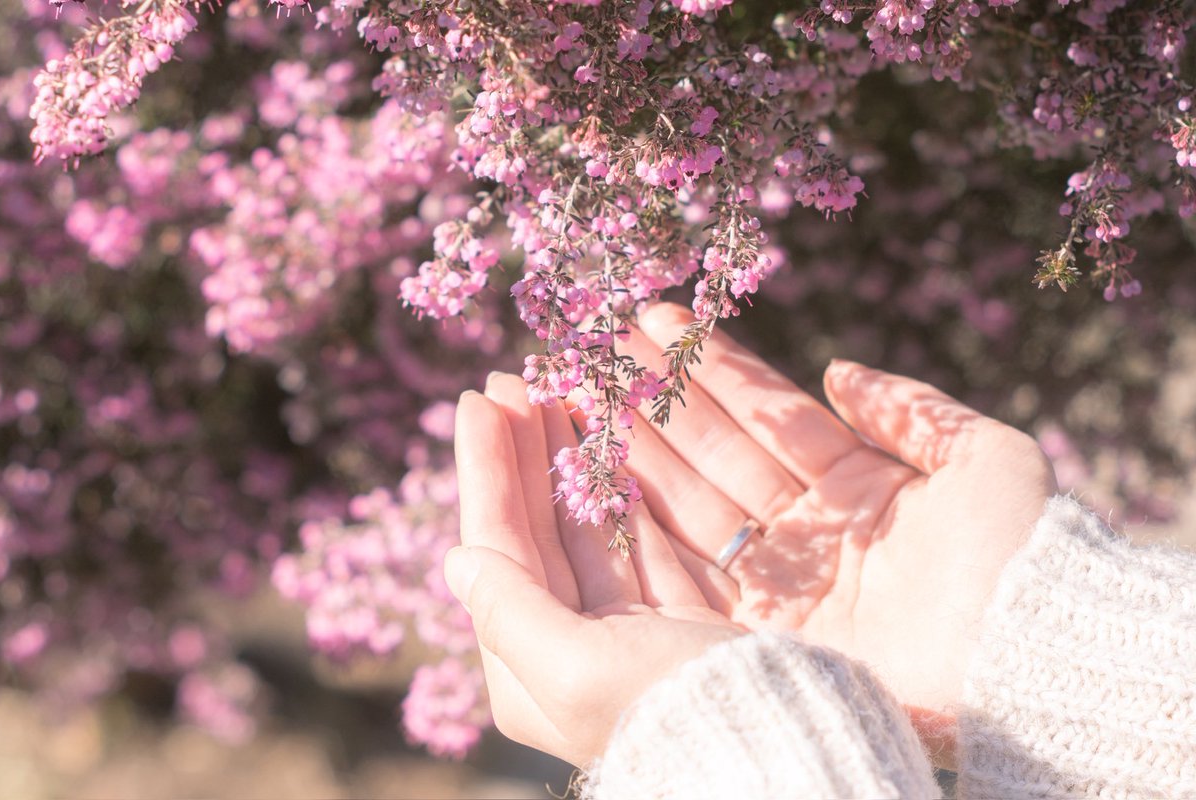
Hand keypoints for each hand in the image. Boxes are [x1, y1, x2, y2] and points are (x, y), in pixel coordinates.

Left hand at [445, 381, 742, 767]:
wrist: (773, 749)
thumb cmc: (667, 712)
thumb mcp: (572, 669)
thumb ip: (508, 609)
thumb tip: (455, 560)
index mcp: (530, 668)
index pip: (496, 547)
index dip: (485, 470)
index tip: (478, 398)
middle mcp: (569, 648)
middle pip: (536, 531)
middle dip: (524, 453)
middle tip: (517, 379)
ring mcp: (624, 632)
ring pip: (587, 527)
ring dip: (570, 461)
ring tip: (560, 395)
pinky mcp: (675, 619)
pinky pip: (638, 539)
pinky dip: (624, 491)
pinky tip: (610, 445)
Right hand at [609, 303, 1056, 766]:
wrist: (1023, 659)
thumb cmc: (1017, 551)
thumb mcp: (981, 459)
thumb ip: (910, 409)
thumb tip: (840, 370)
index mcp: (856, 484)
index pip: (767, 412)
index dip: (713, 365)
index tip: (658, 318)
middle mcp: (807, 528)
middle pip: (716, 450)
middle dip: (656, 397)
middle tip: (597, 346)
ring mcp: (778, 576)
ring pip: (691, 497)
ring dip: (638, 443)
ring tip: (583, 387)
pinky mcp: (758, 624)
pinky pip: (689, 559)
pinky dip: (646, 516)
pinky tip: (601, 465)